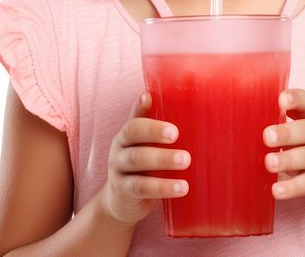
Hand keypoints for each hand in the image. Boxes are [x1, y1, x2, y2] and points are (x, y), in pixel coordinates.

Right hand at [100, 92, 190, 226]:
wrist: (120, 203)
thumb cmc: (142, 168)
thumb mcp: (146, 148)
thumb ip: (157, 131)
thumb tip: (184, 108)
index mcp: (127, 134)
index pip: (134, 118)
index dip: (141, 109)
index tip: (151, 100)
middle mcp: (119, 148)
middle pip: (132, 133)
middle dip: (154, 132)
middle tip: (177, 134)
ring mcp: (118, 169)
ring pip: (137, 159)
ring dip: (162, 159)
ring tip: (185, 161)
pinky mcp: (123, 191)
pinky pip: (141, 187)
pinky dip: (162, 187)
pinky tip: (182, 188)